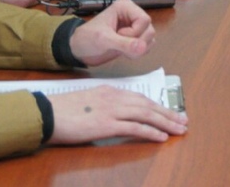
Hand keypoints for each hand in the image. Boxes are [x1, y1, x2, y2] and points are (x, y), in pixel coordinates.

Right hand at [48, 85, 187, 144]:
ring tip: (179, 129)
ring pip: (146, 114)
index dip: (157, 105)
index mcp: (110, 91)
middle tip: (183, 121)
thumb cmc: (62, 110)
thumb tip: (116, 116)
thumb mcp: (87, 102)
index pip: (140, 98)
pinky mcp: (106, 124)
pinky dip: (151, 131)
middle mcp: (114, 98)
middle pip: (148, 105)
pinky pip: (134, 127)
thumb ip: (104, 106)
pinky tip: (162, 137)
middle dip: (168, 113)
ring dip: (165, 122)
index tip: (170, 112)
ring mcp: (111, 110)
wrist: (46, 112)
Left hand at [69, 0, 156, 65]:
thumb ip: (124, 44)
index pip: (144, 20)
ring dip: (138, 49)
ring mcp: (134, 26)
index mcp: (125, 6)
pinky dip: (138, 52)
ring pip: (150, 38)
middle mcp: (132, 14)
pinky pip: (147, 45)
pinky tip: (124, 53)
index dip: (134, 33)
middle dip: (136, 42)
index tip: (118, 36)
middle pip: (149, 29)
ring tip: (120, 50)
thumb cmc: (87, 39)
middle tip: (118, 45)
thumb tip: (143, 48)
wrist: (79, 50)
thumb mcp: (103, 40)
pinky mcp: (134, 38)